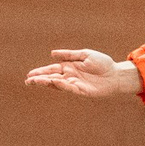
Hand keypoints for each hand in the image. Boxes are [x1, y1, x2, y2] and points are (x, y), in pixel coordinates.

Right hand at [26, 49, 143, 99]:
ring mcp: (75, 84)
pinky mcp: (82, 91)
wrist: (116, 74)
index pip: (52, 70)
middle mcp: (70, 76)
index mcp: (69, 67)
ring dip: (47, 82)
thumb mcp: (85, 54)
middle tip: (27, 81)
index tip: (30, 75)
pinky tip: (54, 81)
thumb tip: (52, 54)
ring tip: (35, 82)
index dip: (41, 72)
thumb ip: (69, 55)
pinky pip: (70, 88)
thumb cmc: (103, 64)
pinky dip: (61, 85)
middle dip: (39, 79)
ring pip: (58, 84)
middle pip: (51, 78)